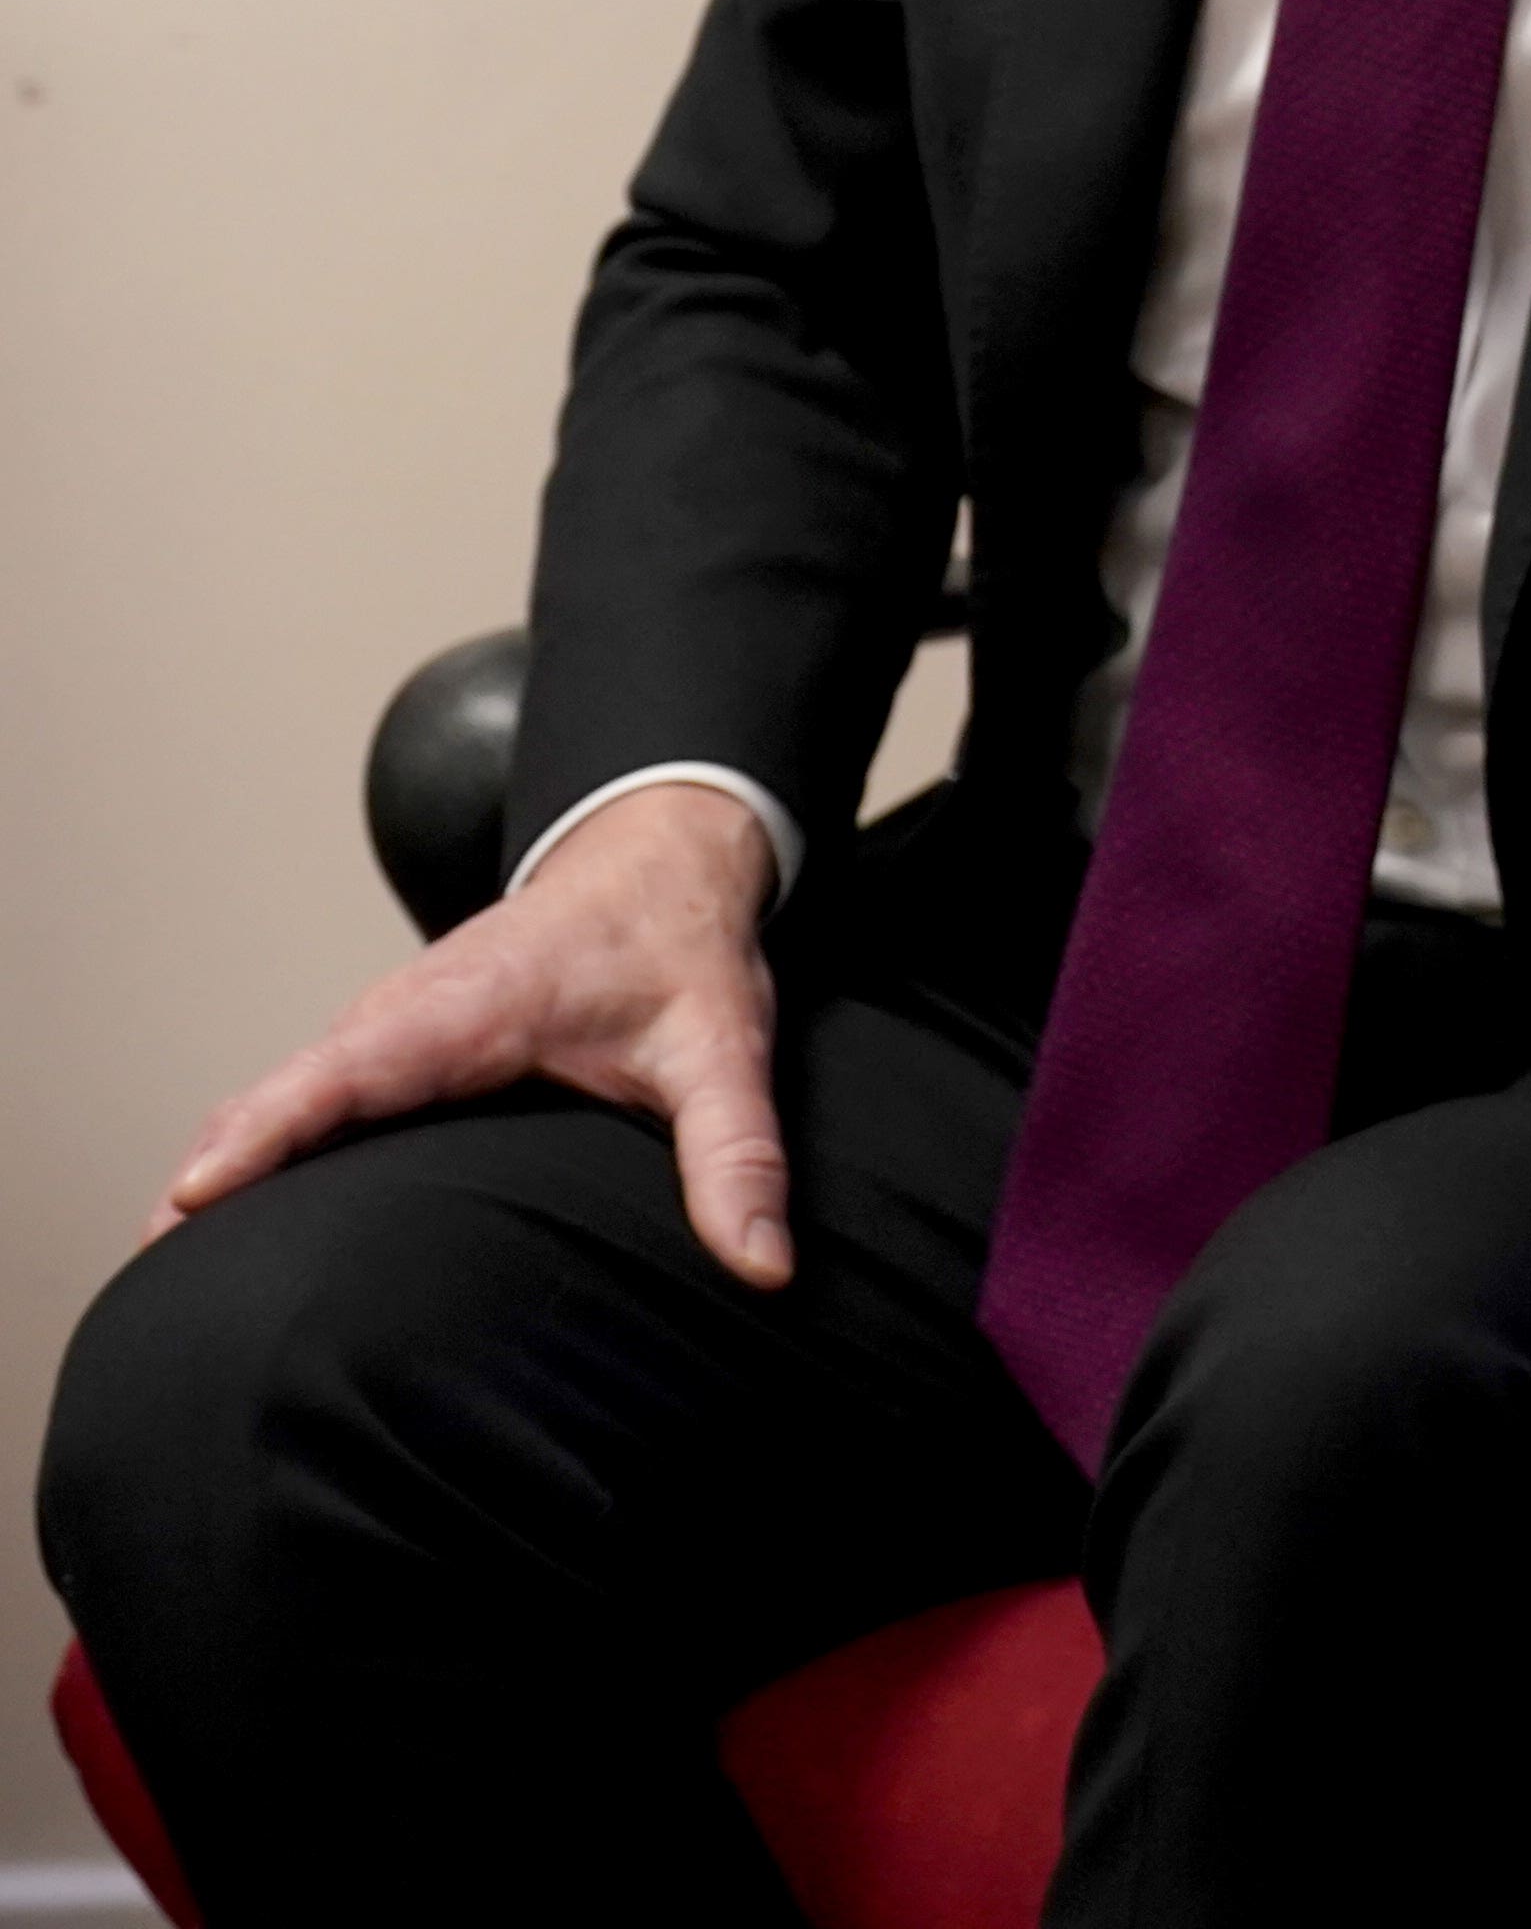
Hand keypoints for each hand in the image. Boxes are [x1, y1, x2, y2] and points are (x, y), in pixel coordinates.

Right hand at [155, 783, 792, 1285]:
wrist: (662, 857)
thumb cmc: (681, 945)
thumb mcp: (722, 1048)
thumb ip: (738, 1155)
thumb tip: (762, 1266)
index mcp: (464, 1010)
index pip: (341, 1076)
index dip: (263, 1136)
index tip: (192, 1198)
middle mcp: (403, 1016)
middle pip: (278, 1101)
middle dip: (213, 1179)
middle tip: (159, 1281)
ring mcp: (386, 1029)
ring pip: (279, 1101)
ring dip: (223, 1170)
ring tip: (175, 1276)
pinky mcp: (391, 1046)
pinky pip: (304, 1099)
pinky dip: (255, 1150)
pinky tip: (228, 1223)